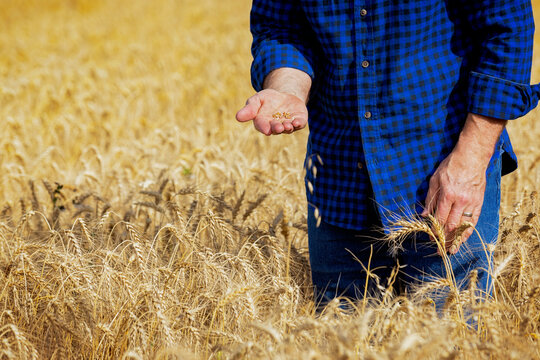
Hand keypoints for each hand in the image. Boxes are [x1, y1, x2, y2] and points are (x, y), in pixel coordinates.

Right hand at [236, 89, 307, 135]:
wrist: (284, 96)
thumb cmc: (267, 99)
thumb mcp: (257, 100)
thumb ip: (250, 108)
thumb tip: (237, 117)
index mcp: (263, 122)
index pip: (262, 125)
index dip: (264, 127)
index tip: (266, 130)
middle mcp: (275, 126)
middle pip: (276, 128)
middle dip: (277, 128)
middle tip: (279, 128)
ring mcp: (288, 124)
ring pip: (288, 128)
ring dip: (288, 127)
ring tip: (288, 125)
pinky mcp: (299, 121)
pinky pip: (299, 124)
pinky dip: (299, 123)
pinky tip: (297, 122)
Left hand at [421, 113, 505, 254]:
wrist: (472, 157)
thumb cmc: (450, 166)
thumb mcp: (435, 179)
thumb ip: (430, 198)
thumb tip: (425, 215)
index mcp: (447, 195)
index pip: (440, 218)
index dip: (435, 230)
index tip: (431, 238)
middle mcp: (460, 201)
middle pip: (452, 225)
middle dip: (445, 239)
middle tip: (439, 250)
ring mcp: (472, 202)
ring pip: (464, 225)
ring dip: (457, 239)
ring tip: (452, 250)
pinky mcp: (479, 202)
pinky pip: (474, 220)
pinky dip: (468, 231)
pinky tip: (463, 239)